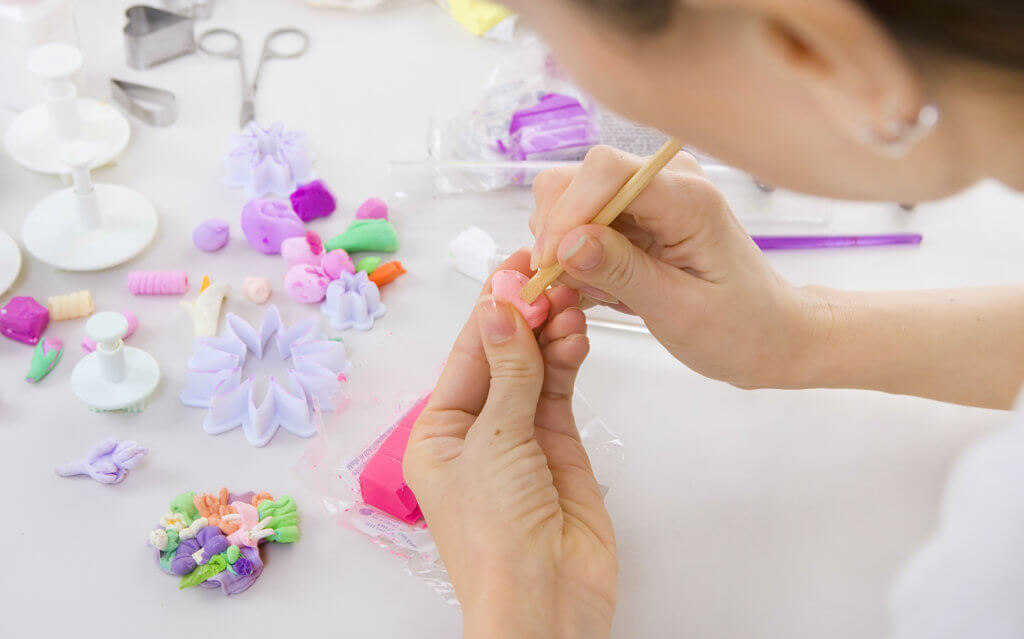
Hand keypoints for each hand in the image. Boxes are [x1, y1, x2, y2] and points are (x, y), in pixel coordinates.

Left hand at [404, 251, 616, 638]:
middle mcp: (476, 431)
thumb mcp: (495, 442)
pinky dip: (568, 360)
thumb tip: (500, 306)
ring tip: (569, 298)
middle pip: (501, 356)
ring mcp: (520, 438)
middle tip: (549, 272)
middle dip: (523, 316)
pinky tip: (576, 333)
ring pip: (534, 369)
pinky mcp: (559, 448)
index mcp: (438, 430)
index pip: (466, 354)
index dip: (491, 309)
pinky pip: (559, 392)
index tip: (515, 267)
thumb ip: (508, 371)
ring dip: (550, 333)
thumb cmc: (495, 534)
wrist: (546, 601)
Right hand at [529, 145, 827, 388]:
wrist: (772, 334)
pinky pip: (581, 221)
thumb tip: (565, 244)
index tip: (551, 264)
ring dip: (563, 247)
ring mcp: (648, 196)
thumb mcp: (679, 311)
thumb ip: (622, 273)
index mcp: (688, 197)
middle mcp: (665, 182)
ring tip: (595, 292)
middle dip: (557, 231)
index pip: (605, 171)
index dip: (567, 212)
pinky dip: (574, 256)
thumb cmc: (740, 328)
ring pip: (569, 198)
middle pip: (577, 178)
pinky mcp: (636, 215)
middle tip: (563, 286)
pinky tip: (599, 288)